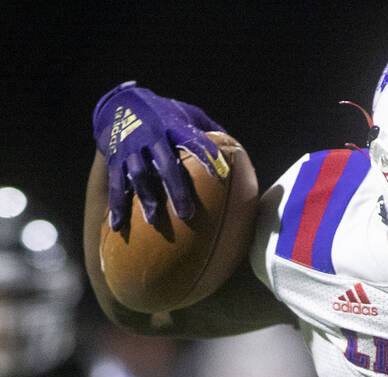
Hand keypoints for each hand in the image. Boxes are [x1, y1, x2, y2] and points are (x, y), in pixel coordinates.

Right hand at [93, 82, 225, 228]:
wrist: (120, 102)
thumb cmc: (162, 114)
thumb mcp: (184, 112)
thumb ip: (206, 127)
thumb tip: (234, 148)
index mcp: (172, 125)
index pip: (192, 138)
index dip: (206, 154)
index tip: (221, 173)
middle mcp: (151, 135)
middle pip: (165, 163)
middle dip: (176, 189)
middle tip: (187, 214)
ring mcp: (131, 147)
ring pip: (138, 174)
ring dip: (146, 198)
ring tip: (153, 220)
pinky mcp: (115, 157)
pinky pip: (115, 182)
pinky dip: (117, 204)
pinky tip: (118, 226)